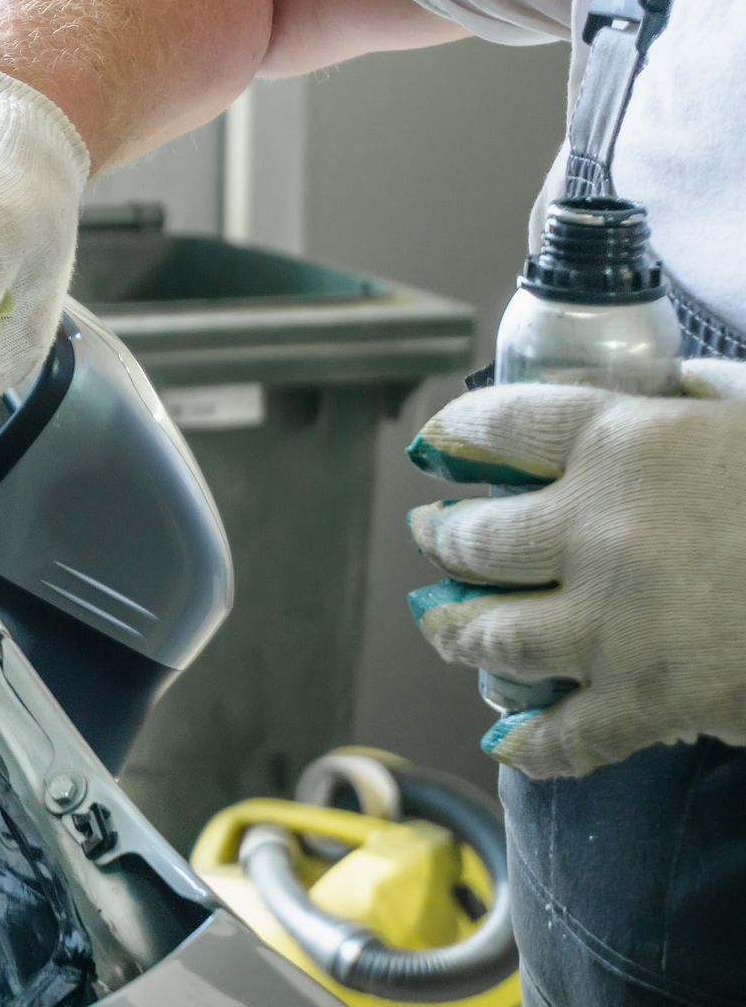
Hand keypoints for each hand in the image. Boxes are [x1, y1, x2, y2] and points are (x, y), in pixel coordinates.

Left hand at [404, 360, 745, 777]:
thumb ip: (690, 391)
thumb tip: (638, 384)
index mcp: (622, 443)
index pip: (498, 426)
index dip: (457, 437)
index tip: (438, 449)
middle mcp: (596, 530)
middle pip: (475, 537)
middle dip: (445, 537)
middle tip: (434, 534)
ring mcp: (613, 623)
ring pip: (491, 633)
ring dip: (457, 629)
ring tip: (444, 624)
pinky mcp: (648, 702)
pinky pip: (563, 733)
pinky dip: (529, 740)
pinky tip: (509, 736)